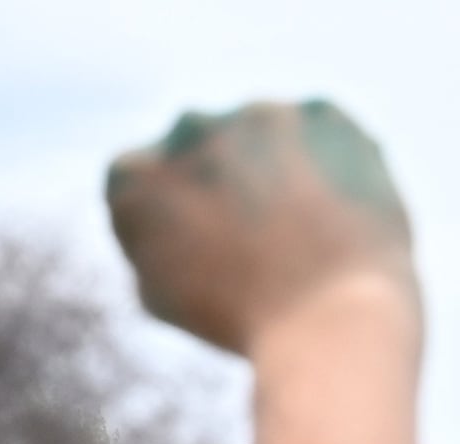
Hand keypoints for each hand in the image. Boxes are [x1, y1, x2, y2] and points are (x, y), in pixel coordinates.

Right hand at [105, 101, 416, 359]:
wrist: (326, 312)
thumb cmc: (234, 317)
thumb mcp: (159, 288)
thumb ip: (155, 232)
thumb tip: (175, 209)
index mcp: (130, 176)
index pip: (137, 176)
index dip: (166, 210)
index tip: (191, 243)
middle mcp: (187, 128)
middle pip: (197, 142)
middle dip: (216, 175)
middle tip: (247, 231)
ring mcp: (256, 112)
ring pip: (257, 131)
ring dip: (268, 163)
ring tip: (295, 225)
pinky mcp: (322, 110)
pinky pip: (315, 130)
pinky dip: (322, 160)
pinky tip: (329, 208)